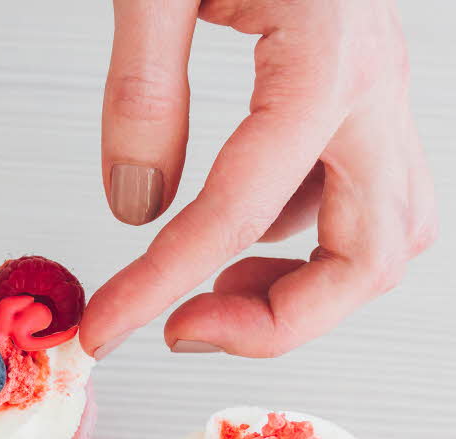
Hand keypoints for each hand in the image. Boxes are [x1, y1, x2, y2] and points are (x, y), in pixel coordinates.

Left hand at [81, 0, 436, 358]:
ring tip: (209, 287)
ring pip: (380, 235)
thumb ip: (142, 87)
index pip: (235, 213)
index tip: (110, 327)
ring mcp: (376, 91)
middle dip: (276, 318)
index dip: (163, 286)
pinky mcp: (355, 93)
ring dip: (300, 284)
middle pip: (368, 257)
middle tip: (183, 328)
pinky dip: (296, 233)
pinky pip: (351, 195)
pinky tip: (235, 225)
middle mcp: (373, 83)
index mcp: (326, 57)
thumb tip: (133, 204)